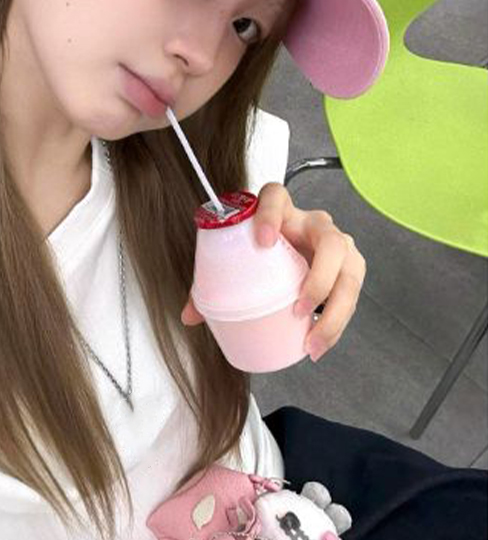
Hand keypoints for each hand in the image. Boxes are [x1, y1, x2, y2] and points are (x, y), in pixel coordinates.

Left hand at [181, 182, 366, 362]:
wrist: (286, 252)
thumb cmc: (259, 253)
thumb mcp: (236, 262)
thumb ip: (209, 285)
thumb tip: (189, 317)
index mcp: (281, 211)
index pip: (276, 196)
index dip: (270, 214)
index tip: (262, 240)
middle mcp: (314, 224)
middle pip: (331, 242)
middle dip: (319, 279)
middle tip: (297, 308)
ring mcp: (336, 246)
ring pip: (349, 273)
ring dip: (335, 311)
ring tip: (311, 340)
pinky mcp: (347, 269)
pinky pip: (350, 295)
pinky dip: (337, 324)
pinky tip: (320, 343)